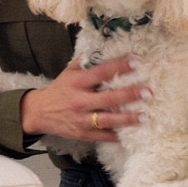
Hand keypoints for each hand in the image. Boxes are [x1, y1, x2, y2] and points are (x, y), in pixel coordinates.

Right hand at [19, 56, 145, 141]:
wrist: (39, 113)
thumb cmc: (59, 90)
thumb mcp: (68, 73)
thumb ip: (86, 63)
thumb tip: (103, 49)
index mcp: (77, 83)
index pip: (101, 72)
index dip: (119, 67)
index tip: (136, 62)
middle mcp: (80, 101)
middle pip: (108, 98)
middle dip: (130, 95)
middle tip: (148, 92)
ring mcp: (81, 119)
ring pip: (108, 120)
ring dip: (127, 119)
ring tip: (144, 117)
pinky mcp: (82, 134)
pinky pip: (103, 136)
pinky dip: (117, 136)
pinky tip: (132, 135)